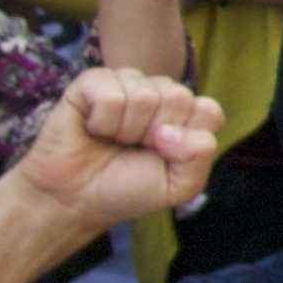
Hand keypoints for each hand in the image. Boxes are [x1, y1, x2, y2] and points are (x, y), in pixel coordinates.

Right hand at [11, 70, 223, 238]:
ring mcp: (126, 83)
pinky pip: (111, 95)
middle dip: (156, 136)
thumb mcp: (179, 184)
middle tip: (132, 149)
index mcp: (186, 113)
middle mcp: (159, 92)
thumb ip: (200, 154)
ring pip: (145, 95)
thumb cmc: (127, 189)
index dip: (186, 141)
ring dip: (127, 130)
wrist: (74, 200)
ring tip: (112, 140)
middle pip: (179, 98)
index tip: (163, 156)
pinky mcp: (91, 82)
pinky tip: (93, 129)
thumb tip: (173, 127)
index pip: (208, 111)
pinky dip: (102, 121)